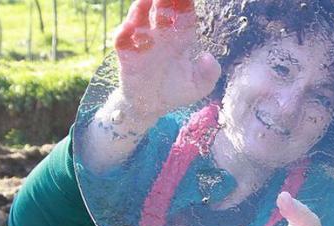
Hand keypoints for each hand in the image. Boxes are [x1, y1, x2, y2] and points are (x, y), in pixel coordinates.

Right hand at [112, 0, 219, 120]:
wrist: (150, 107)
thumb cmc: (175, 92)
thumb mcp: (198, 86)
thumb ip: (209, 74)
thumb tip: (207, 57)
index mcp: (180, 40)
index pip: (184, 16)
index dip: (185, 3)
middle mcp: (161, 37)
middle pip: (162, 11)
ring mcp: (142, 43)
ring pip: (141, 19)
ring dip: (142, 7)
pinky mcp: (127, 55)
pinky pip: (123, 41)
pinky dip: (125, 32)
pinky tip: (130, 26)